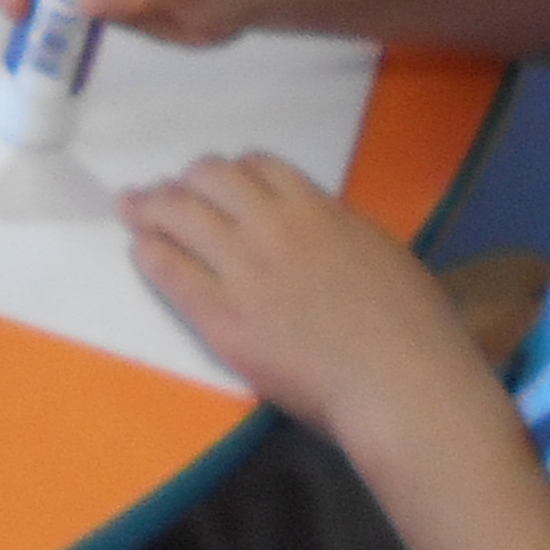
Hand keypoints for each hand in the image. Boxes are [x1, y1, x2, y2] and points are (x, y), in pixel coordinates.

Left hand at [118, 153, 495, 448]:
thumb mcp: (384, 255)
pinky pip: (170, 271)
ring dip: (151, 206)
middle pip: (210, 178)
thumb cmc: (416, 331)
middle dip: (186, 181)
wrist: (401, 383)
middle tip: (168, 192)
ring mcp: (243, 269)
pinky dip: (150, 254)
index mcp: (319, 209)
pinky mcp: (221, 316)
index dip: (234, 172)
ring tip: (132, 209)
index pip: (260, 166)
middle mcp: (274, 226)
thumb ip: (342, 235)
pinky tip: (141, 252)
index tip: (222, 184)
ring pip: (179, 214)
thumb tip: (323, 234)